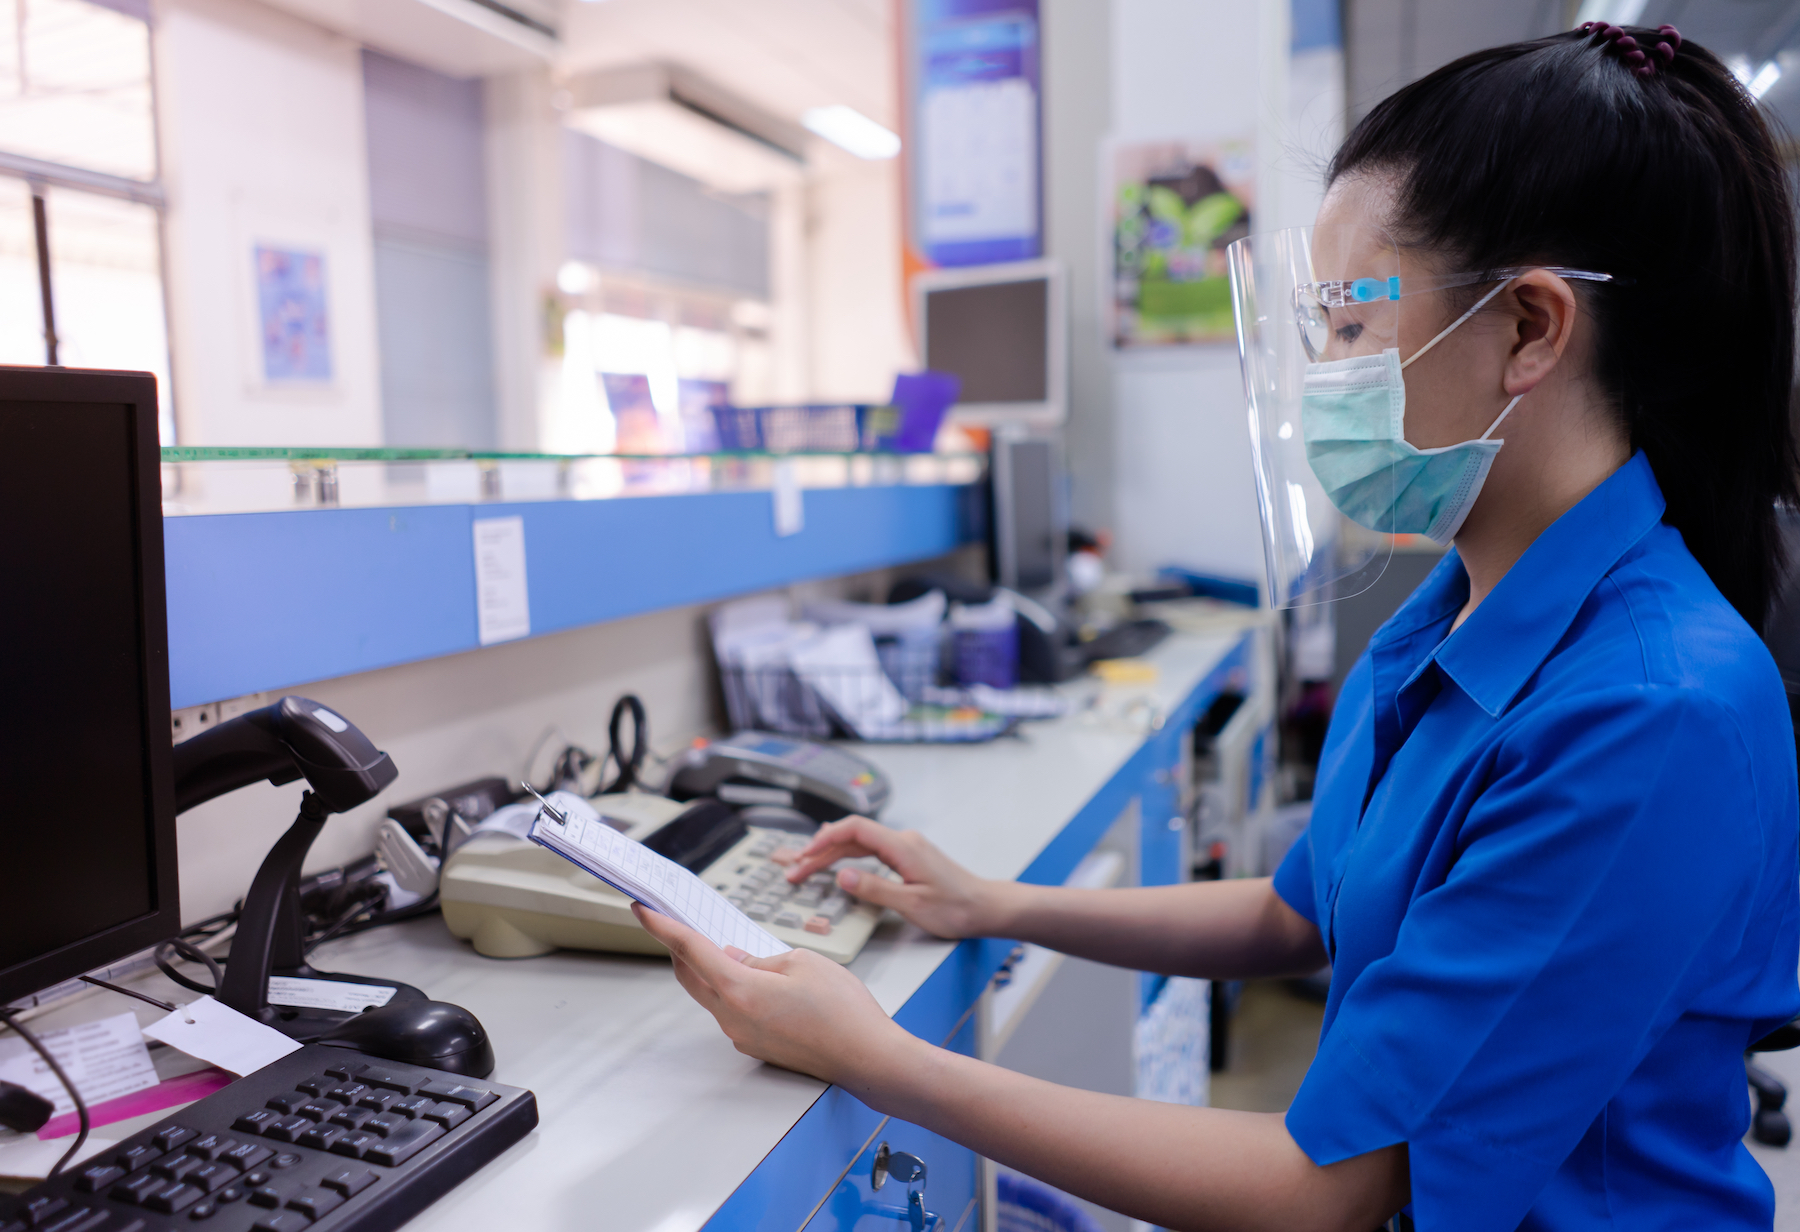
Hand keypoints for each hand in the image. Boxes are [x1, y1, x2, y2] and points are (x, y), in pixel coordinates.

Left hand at [632, 902, 915, 1088]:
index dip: (663, 927)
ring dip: (713, 969)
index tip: (642, 910)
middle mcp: (733, 1018)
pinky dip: (734, 989)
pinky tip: (757, 979)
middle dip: (680, 948)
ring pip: (714, 994)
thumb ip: (760, 959)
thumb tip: (735, 961)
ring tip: (730, 947)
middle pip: (692, 976)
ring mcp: (743, 1036)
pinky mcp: (757, 1046)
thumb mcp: (803, 963)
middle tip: (676, 922)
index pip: (691, 951)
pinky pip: (733, 1010)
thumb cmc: (844, 1011)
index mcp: (741, 990)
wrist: (868, 1058)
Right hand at [778, 816, 1002, 939]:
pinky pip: (870, 850)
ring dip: (831, 855)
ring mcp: (905, 848)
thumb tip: (841, 876)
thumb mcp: (912, 903)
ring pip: (859, 843)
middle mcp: (903, 841)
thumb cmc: (956, 908)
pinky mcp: (907, 857)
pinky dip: (848, 856)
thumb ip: (874, 889)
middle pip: (852, 836)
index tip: (804, 856)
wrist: (985, 907)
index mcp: (902, 846)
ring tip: (805, 867)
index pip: (854, 830)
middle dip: (820, 852)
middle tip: (794, 871)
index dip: (825, 840)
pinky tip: (835, 862)